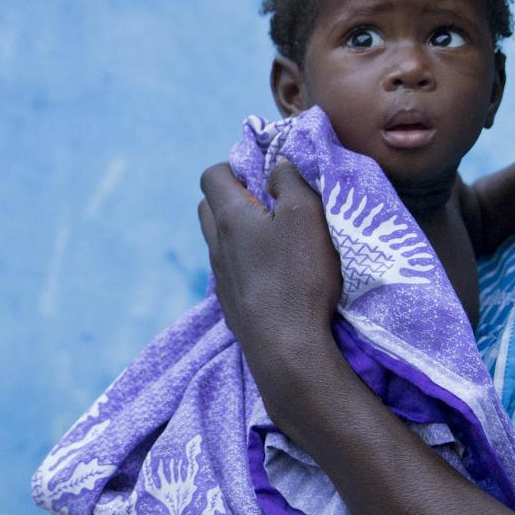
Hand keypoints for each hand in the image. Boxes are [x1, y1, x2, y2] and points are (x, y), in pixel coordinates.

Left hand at [198, 160, 342, 406]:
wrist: (286, 347)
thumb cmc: (298, 275)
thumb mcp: (306, 214)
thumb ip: (290, 181)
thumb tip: (276, 167)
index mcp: (228, 216)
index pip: (211, 175)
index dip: (235, 166)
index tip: (264, 174)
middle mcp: (216, 245)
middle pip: (209, 207)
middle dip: (232, 197)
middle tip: (269, 204)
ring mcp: (221, 278)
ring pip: (219, 241)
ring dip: (239, 232)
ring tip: (276, 240)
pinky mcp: (232, 306)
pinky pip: (231, 271)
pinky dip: (246, 263)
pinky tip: (275, 275)